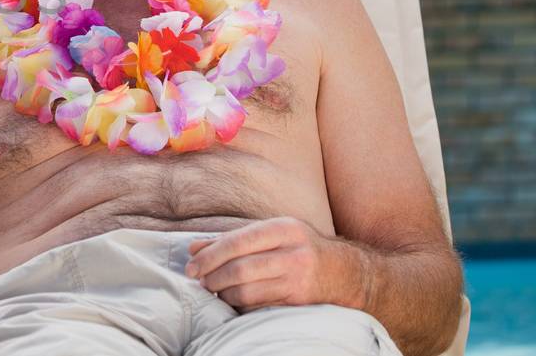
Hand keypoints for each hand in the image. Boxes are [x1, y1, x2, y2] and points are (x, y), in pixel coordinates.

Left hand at [185, 216, 365, 311]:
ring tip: (217, 291)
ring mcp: (298, 279)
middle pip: (240, 269)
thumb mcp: (270, 234)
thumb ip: (231, 239)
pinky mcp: (299, 301)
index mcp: (283, 229)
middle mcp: (293, 253)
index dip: (209, 256)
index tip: (192, 266)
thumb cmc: (298, 248)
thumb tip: (193, 248)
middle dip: (213, 278)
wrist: (344, 271)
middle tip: (201, 281)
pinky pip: (259, 307)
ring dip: (224, 294)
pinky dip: (240, 306)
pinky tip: (235, 300)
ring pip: (248, 292)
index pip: (237, 242)